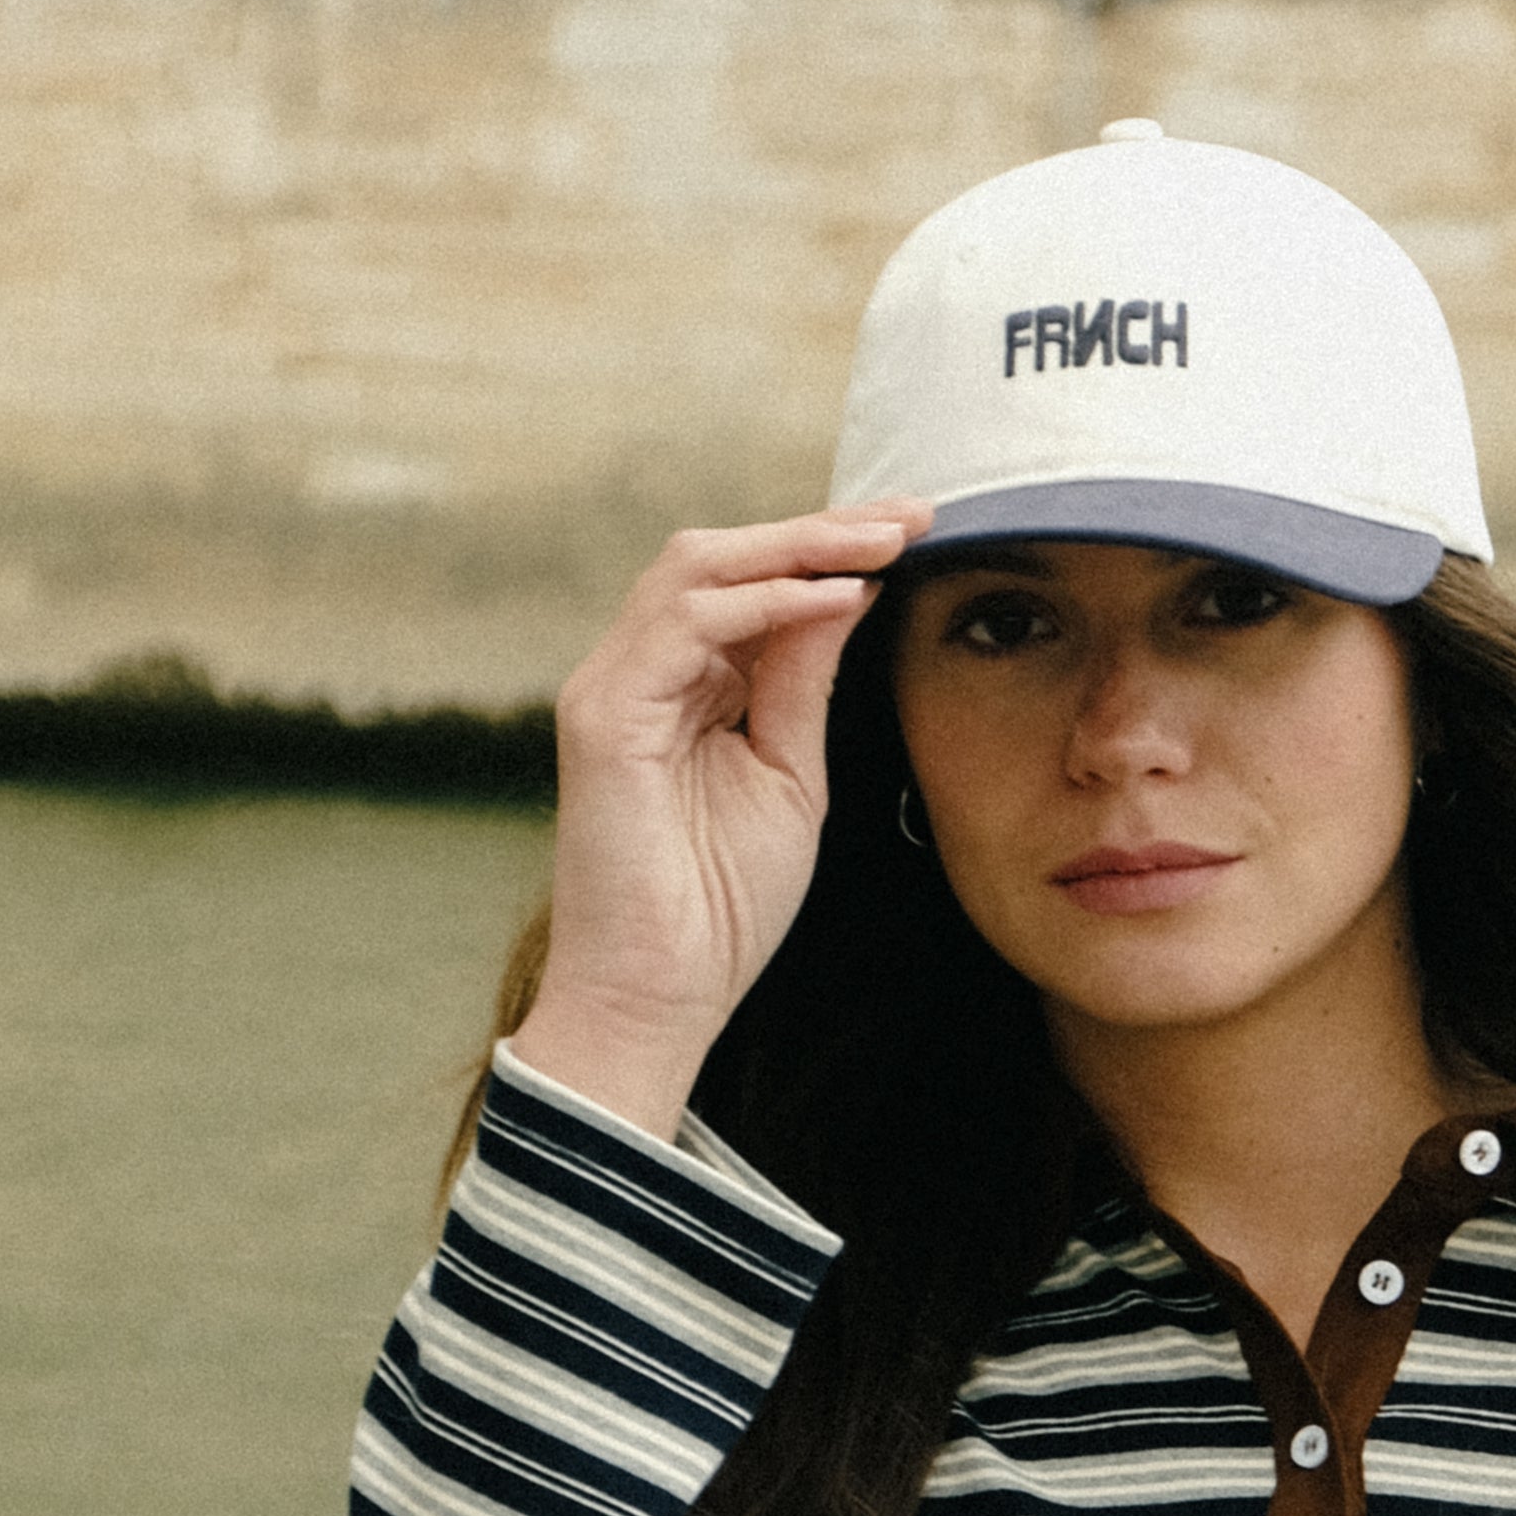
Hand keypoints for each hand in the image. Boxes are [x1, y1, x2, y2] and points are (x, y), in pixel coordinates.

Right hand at [509, 510, 921, 1140]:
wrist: (659, 999)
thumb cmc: (720, 911)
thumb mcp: (788, 777)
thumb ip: (802, 685)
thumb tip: (844, 593)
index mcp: (681, 688)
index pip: (749, 586)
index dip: (828, 551)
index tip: (913, 534)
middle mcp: (638, 673)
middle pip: (720, 556)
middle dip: (819, 529)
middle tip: (909, 516)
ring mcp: (612, 688)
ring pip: (696, 568)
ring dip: (796, 547)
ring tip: (879, 542)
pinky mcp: (602, 717)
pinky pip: (684, 625)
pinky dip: (762, 604)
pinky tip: (831, 599)